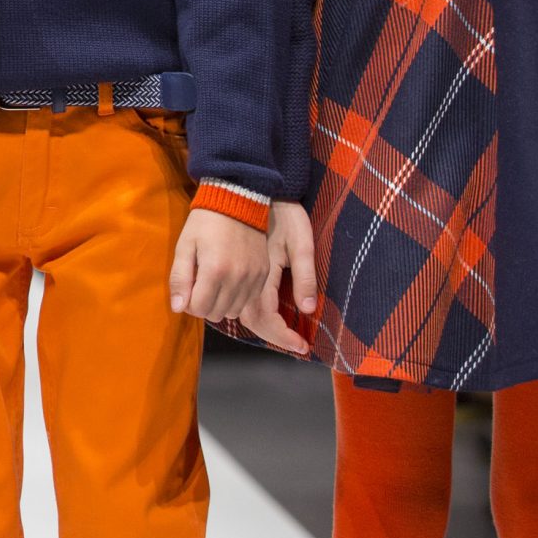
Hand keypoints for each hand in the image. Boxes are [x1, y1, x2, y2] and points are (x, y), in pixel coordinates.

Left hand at [169, 207, 270, 321]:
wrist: (237, 202)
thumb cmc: (205, 223)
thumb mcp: (184, 245)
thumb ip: (179, 277)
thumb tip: (177, 307)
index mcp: (214, 271)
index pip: (199, 308)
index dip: (188, 304)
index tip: (187, 290)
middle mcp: (237, 278)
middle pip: (216, 313)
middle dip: (203, 305)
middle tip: (198, 287)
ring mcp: (253, 278)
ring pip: (233, 311)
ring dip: (220, 304)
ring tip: (213, 286)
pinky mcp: (264, 275)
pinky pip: (249, 300)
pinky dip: (237, 298)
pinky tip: (228, 283)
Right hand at [235, 200, 318, 352]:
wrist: (247, 189)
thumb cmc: (281, 214)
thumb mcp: (301, 243)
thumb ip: (305, 276)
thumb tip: (308, 309)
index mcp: (259, 274)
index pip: (264, 318)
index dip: (281, 336)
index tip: (302, 347)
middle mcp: (241, 278)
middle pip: (251, 319)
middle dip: (273, 335)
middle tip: (297, 345)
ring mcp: (234, 272)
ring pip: (239, 310)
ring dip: (262, 325)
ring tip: (284, 333)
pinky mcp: (228, 266)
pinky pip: (235, 296)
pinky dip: (249, 309)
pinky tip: (266, 311)